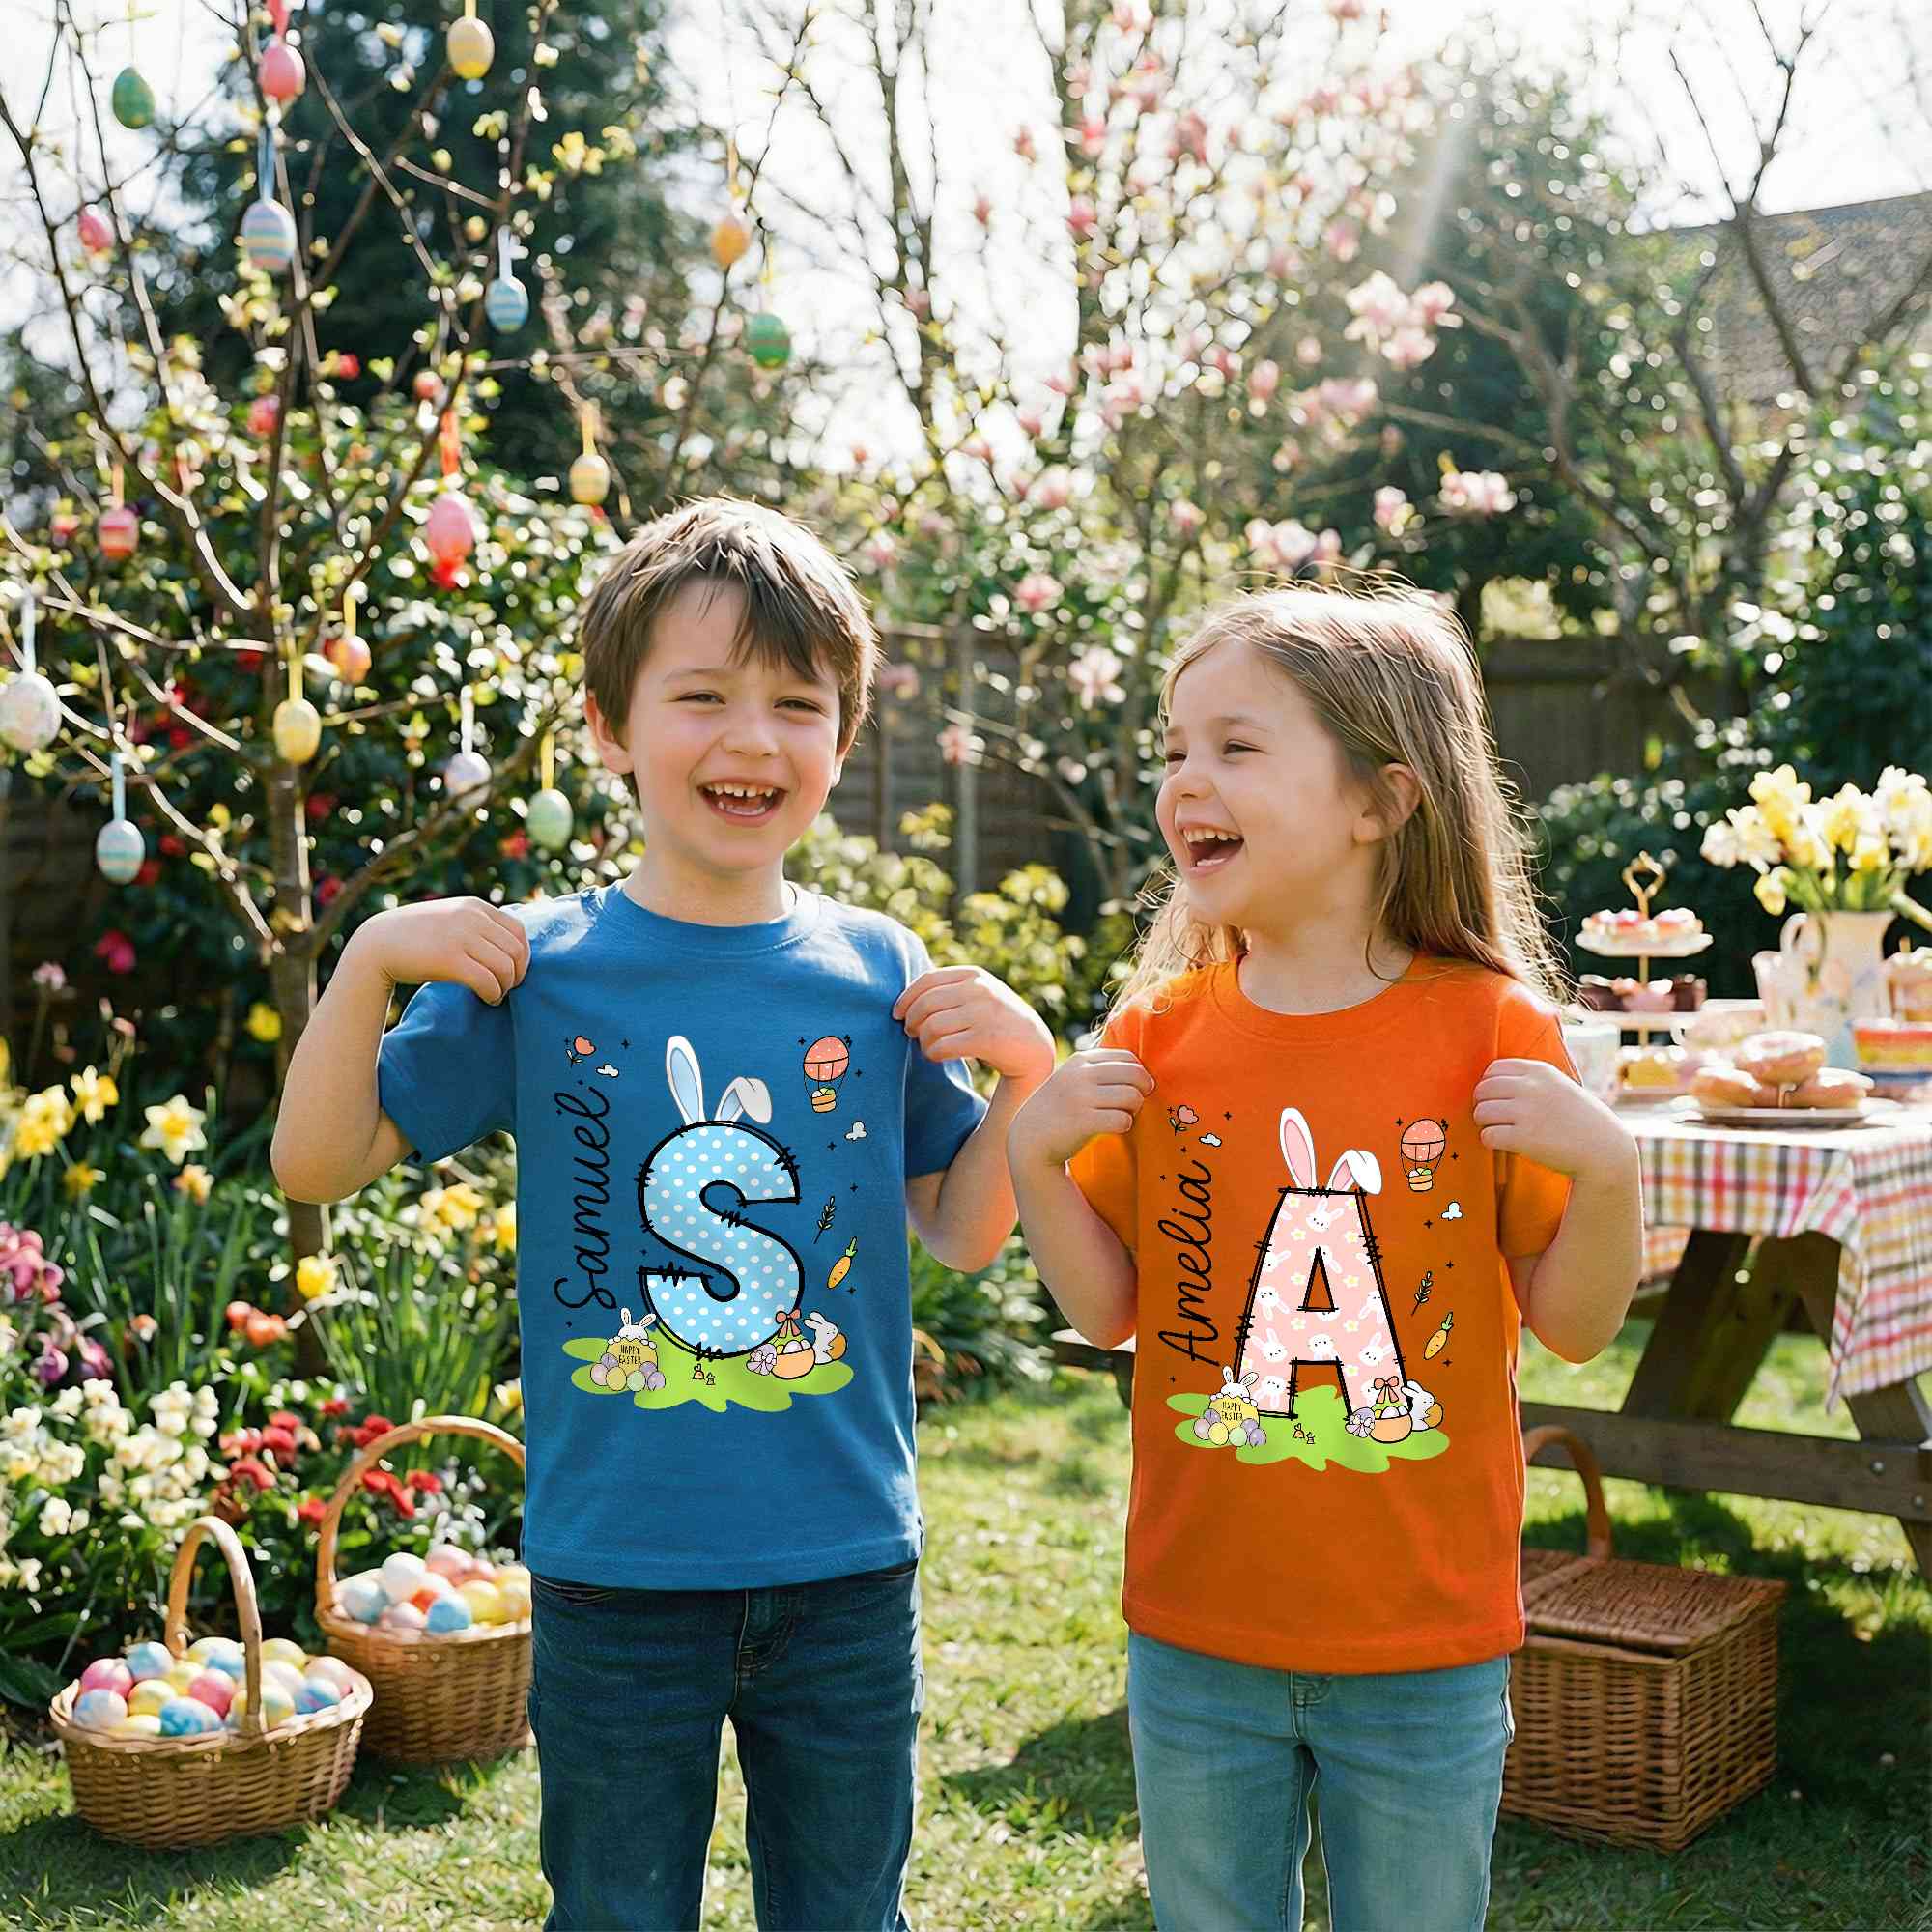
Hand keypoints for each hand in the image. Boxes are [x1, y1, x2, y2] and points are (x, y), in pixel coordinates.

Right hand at [353, 898, 530, 1005]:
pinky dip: (493, 994)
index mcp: (474, 906)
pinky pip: (487, 981)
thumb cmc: (416, 937)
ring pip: (505, 967)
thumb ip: (476, 924)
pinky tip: (487, 999)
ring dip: (506, 986)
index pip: (518, 930)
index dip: (523, 955)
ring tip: (496, 994)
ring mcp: (460, 936)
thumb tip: (509, 947)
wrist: (377, 943)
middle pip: (516, 951)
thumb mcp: (450, 918)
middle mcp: (471, 917)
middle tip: (506, 987)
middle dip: (517, 974)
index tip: (513, 971)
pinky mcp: (449, 959)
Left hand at [892, 966, 1055, 1088]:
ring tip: (927, 1047)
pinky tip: (937, 1056)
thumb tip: (907, 997)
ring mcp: (983, 1013)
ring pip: (931, 1027)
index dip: (906, 998)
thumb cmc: (997, 1021)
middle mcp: (979, 990)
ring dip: (923, 1041)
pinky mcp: (985, 1039)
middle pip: (925, 1004)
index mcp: (974, 975)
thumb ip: (951, 990)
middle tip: (911, 1033)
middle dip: (911, 1021)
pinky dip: (933, 1054)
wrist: (1034, 1047)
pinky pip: (942, 1046)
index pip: (927, 980)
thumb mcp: (979, 994)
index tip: (897, 1013)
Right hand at [1009, 1048, 1153, 1168]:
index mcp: (1080, 1060)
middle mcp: (1080, 1075)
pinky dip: (1125, 1125)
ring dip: (1134, 1109)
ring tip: (1123, 1116)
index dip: (1139, 1074)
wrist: (1029, 1138)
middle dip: (1142, 1090)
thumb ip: (1098, 1070)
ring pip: (1132, 1096)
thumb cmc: (1059, 1109)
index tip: (1135, 1088)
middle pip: (1135, 1075)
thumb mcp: (1071, 1079)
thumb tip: (1141, 1069)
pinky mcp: (1083, 1122)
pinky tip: (1115, 1128)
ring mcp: (1080, 1097)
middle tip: (1134, 1104)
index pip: (1128, 1058)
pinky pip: (1123, 1119)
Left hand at [1474, 1058, 1635, 1181]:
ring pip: (1481, 1112)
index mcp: (1540, 1071)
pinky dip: (1490, 1142)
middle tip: (1494, 1118)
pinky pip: (1488, 1136)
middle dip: (1483, 1105)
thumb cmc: (1581, 1119)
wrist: (1605, 1150)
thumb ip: (1532, 1080)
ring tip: (1500, 1131)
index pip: (1493, 1069)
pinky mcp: (1524, 1138)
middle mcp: (1532, 1088)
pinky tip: (1504, 1144)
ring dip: (1485, 1124)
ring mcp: (1527, 1112)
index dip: (1489, 1086)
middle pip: (1482, 1090)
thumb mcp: (1560, 1086)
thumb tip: (1491, 1080)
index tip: (1497, 1099)